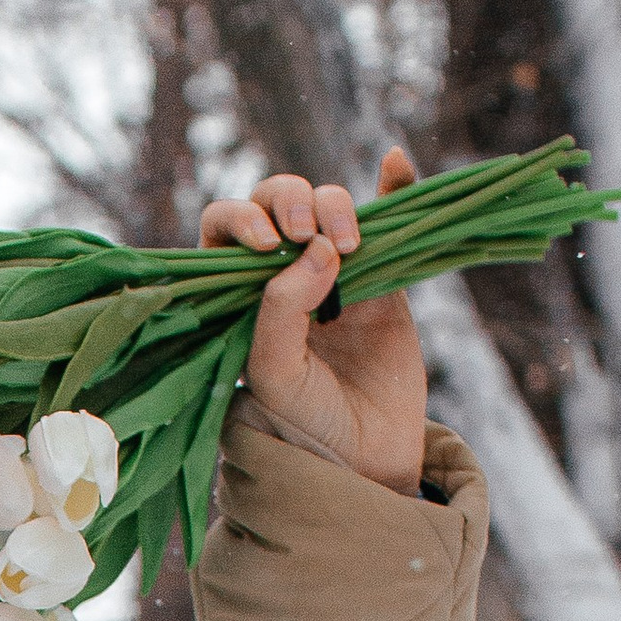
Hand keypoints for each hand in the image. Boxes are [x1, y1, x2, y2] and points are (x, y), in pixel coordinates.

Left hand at [199, 149, 427, 496]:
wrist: (364, 457)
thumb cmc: (301, 421)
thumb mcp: (274, 371)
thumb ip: (281, 310)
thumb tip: (317, 247)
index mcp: (236, 294)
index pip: (223, 230)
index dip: (241, 220)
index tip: (268, 246)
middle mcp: (281, 274)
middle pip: (276, 204)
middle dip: (290, 202)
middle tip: (305, 237)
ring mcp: (334, 271)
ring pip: (328, 207)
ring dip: (335, 206)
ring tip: (350, 247)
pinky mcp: (384, 277)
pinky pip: (388, 217)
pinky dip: (395, 186)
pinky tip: (397, 163)